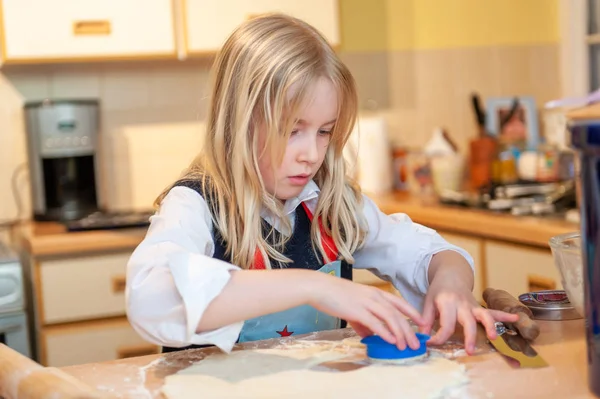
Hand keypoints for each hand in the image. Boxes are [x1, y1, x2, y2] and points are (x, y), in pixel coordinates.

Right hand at [309, 274, 425, 349]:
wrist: (320, 288)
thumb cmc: (335, 296)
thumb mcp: (353, 306)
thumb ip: (363, 321)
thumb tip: (369, 336)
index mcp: (375, 293)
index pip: (399, 302)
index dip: (412, 313)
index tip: (422, 323)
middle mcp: (375, 296)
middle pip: (398, 314)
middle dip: (409, 329)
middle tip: (416, 343)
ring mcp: (367, 303)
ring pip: (390, 318)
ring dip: (400, 333)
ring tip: (406, 346)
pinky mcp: (358, 311)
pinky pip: (375, 323)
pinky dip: (385, 333)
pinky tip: (391, 341)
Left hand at [420, 276, 518, 354]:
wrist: (451, 275)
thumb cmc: (438, 291)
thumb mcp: (428, 302)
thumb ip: (426, 319)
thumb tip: (421, 336)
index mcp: (447, 303)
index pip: (445, 324)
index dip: (438, 337)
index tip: (431, 344)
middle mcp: (462, 304)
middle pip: (467, 321)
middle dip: (469, 337)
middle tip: (470, 351)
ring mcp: (473, 305)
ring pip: (484, 315)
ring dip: (490, 326)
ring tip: (493, 337)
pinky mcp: (480, 307)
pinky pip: (494, 311)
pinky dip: (505, 315)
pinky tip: (516, 318)